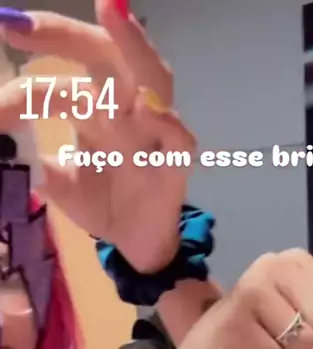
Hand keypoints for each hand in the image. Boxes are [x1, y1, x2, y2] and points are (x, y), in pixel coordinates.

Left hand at [0, 0, 194, 271]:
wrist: (135, 245)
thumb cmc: (100, 201)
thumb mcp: (53, 178)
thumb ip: (27, 158)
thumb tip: (0, 143)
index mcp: (94, 106)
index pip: (56, 81)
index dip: (19, 84)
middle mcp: (125, 109)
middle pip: (104, 56)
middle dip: (65, 33)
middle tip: (19, 25)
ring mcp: (155, 133)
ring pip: (153, 78)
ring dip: (133, 45)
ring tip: (111, 9)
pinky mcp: (175, 166)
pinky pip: (178, 138)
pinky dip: (167, 122)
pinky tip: (150, 110)